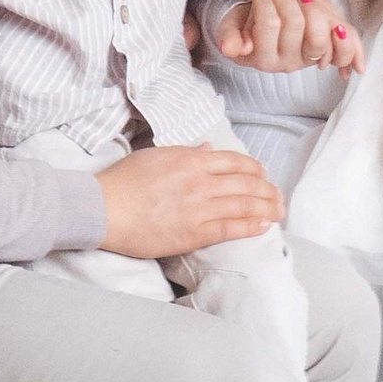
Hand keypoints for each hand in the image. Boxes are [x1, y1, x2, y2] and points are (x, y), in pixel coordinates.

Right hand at [97, 141, 282, 256]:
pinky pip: (231, 228)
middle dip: (268, 189)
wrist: (103, 209)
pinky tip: (264, 225)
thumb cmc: (123, 182)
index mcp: (190, 160)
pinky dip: (252, 226)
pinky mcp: (193, 233)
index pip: (235, 161)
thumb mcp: (156, 156)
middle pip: (247, 183)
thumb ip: (186, 152)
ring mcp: (198, 208)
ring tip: (279, 211)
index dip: (255, 168)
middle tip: (278, 196)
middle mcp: (200, 182)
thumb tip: (207, 148)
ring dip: (267, 208)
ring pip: (245, 205)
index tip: (262, 175)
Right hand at [209, 0, 364, 77]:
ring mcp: (310, 59)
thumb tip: (229, 49)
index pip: (268, 25)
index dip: (264, 4)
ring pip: (320, 41)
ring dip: (313, 12)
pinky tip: (340, 31)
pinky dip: (348, 46)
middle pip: (295, 27)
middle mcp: (288, 62)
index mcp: (264, 58)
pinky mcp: (329, 52)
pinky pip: (344, 54)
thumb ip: (229, 36)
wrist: (269, 21)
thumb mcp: (232, 26)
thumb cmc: (250, 23)